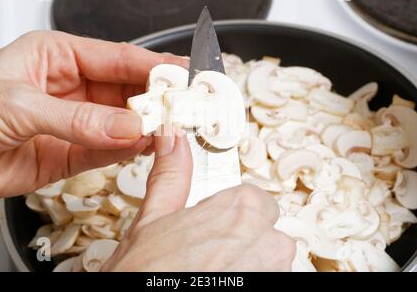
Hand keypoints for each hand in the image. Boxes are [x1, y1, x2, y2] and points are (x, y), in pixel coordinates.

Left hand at [0, 31, 186, 199]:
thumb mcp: (18, 104)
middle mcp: (70, 88)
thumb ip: (77, 119)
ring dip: (144, 126)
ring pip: (121, 122)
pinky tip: (142, 146)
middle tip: (180, 107)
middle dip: (154, 98)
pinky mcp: (70, 154)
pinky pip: (108, 150)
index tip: (180, 74)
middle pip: (125, 90)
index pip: (117, 57)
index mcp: (57, 56)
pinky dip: (126, 150)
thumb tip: (126, 126)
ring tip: (166, 128)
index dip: (152, 65)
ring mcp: (74, 122)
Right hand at [102, 125, 294, 271]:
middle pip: (266, 232)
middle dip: (240, 241)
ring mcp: (273, 272)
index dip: (228, 217)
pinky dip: (250, 278)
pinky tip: (216, 282)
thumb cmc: (143, 276)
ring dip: (247, 266)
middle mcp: (267, 241)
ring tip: (209, 275)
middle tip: (205, 258)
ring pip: (271, 261)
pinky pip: (270, 277)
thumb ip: (171, 176)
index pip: (254, 201)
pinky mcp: (272, 287)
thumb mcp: (152, 221)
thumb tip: (172, 139)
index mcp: (240, 210)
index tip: (213, 230)